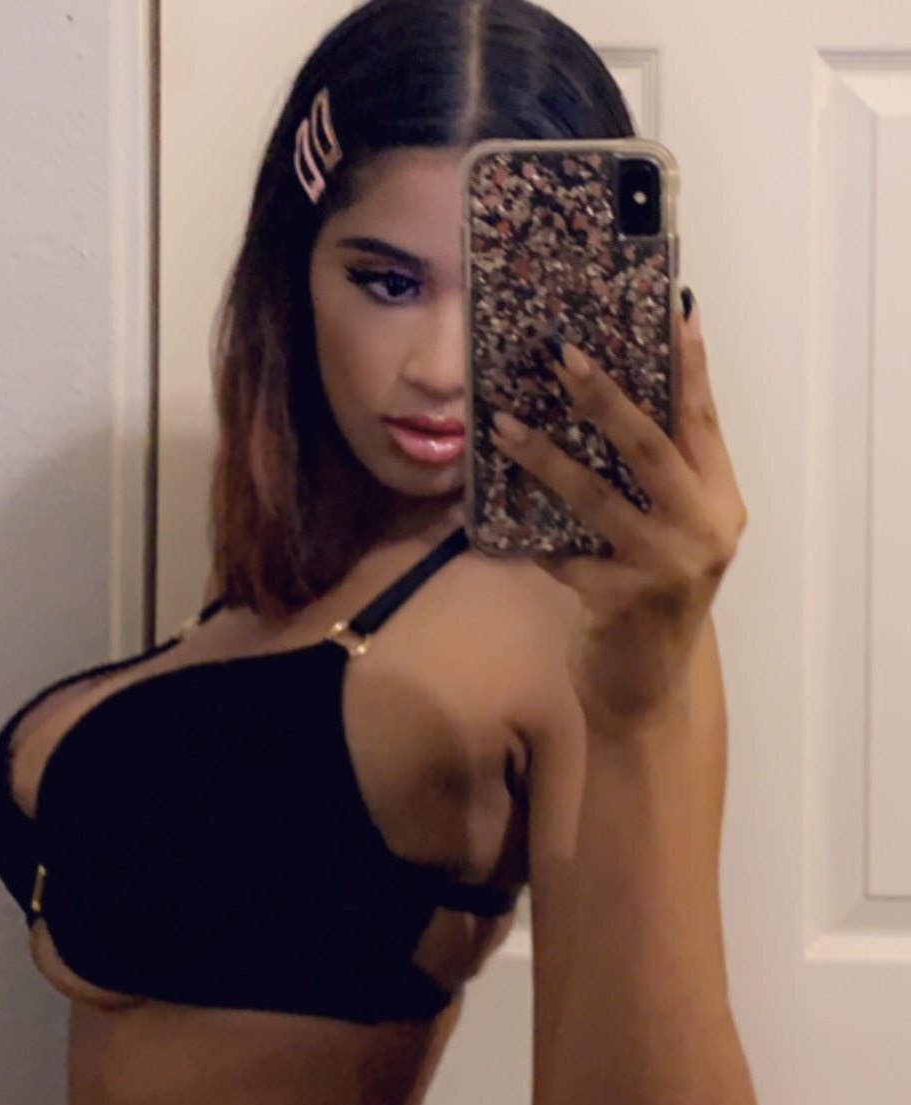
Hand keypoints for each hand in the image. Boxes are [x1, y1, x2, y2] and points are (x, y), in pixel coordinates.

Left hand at [490, 296, 747, 737]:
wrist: (644, 691)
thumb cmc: (650, 603)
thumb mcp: (668, 538)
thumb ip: (653, 485)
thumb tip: (601, 405)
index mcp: (719, 504)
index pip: (703, 421)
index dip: (690, 366)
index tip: (672, 310)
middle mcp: (703, 530)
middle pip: (652, 446)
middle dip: (605, 396)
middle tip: (562, 355)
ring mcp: (665, 567)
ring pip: (597, 495)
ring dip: (545, 456)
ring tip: (502, 423)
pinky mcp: (620, 600)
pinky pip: (560, 552)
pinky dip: (526, 533)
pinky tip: (487, 516)